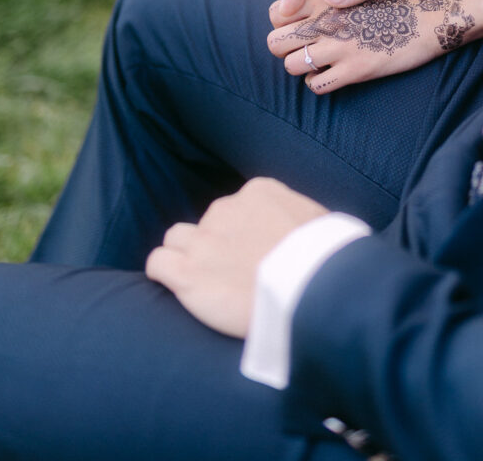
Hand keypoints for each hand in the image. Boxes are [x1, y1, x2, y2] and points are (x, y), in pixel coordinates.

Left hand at [145, 178, 327, 338]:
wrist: (312, 289)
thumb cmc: (325, 259)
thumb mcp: (318, 220)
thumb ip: (296, 216)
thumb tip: (300, 229)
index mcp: (258, 192)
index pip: (237, 206)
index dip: (242, 233)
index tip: (255, 256)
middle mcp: (226, 209)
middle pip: (208, 223)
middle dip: (216, 247)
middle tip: (235, 277)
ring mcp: (204, 240)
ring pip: (177, 239)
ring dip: (185, 257)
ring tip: (204, 283)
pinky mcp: (187, 273)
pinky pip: (157, 263)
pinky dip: (163, 274)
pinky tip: (176, 287)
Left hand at [268, 0, 477, 93]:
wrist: (435, 12)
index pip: (276, 12)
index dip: (283, 21)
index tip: (297, 25)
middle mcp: (326, 21)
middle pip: (274, 43)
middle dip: (285, 46)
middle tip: (303, 46)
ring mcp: (339, 47)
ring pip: (290, 66)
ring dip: (301, 65)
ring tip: (319, 60)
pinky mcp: (356, 70)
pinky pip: (316, 85)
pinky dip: (319, 81)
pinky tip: (334, 73)